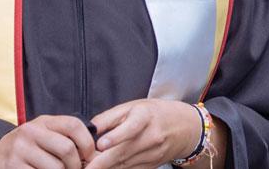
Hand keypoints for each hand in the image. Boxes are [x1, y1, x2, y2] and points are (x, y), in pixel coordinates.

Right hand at [0, 115, 95, 168]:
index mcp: (42, 122)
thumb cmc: (27, 149)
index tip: (89, 157)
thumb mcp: (43, 135)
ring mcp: (20, 150)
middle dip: (76, 166)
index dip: (88, 143)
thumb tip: (96, 154)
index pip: (74, 125)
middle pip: (67, 149)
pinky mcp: (14, 167)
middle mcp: (30, 132)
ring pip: (56, 168)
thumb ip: (65, 138)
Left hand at [86, 99, 200, 168]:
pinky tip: (104, 167)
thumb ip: (109, 117)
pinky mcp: (150, 166)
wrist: (183, 128)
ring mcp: (152, 155)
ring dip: (105, 167)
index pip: (131, 127)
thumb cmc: (155, 113)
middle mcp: (151, 137)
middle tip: (85, 165)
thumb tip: (90, 127)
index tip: (101, 144)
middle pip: (124, 152)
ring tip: (88, 166)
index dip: (115, 136)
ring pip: (124, 164)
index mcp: (145, 117)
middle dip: (101, 161)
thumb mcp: (132, 106)